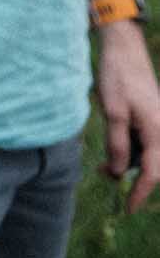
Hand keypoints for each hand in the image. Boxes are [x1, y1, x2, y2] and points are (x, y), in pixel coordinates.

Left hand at [96, 19, 159, 212]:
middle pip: (151, 166)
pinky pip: (144, 141)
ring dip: (127, 161)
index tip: (128, 209)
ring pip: (146, 154)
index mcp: (157, 131)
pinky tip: (112, 146)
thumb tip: (118, 173)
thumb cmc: (118, 76)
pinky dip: (129, 148)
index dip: (140, 193)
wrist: (124, 48)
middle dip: (130, 176)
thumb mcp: (113, 111)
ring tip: (102, 165)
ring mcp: (158, 123)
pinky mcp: (151, 117)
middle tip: (104, 175)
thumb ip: (117, 143)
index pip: (151, 173)